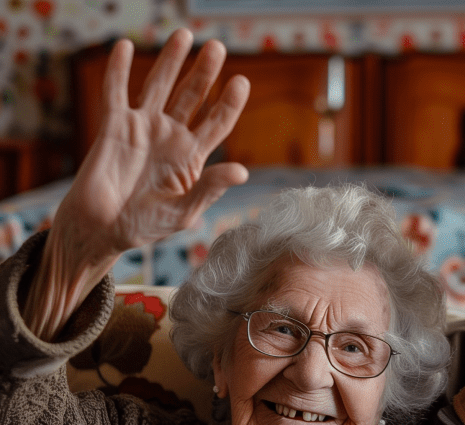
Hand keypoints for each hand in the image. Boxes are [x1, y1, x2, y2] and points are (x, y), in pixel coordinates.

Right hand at [24, 28, 248, 340]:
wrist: (101, 229)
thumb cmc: (145, 225)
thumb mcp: (184, 211)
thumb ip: (210, 188)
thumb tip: (242, 171)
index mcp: (192, 157)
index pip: (216, 123)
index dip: (229, 103)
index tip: (241, 82)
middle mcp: (171, 137)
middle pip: (192, 97)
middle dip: (204, 72)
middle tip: (216, 47)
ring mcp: (143, 128)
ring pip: (159, 86)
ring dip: (170, 61)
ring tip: (183, 35)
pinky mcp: (114, 126)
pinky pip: (116, 92)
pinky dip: (119, 70)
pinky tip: (126, 47)